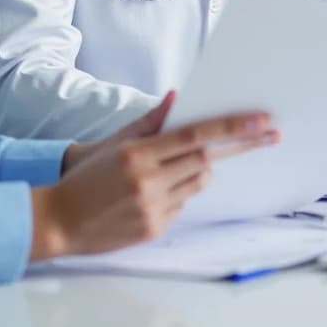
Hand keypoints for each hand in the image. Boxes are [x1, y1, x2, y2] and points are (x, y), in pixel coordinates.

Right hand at [30, 91, 276, 260]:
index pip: (196, 136)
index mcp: (138, 155)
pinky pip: (183, 206)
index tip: (262, 122)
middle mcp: (148, 181)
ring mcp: (153, 207)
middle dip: (237, 147)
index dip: (233, 128)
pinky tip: (155, 195)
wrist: (57, 220)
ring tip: (173, 170)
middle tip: (269, 135)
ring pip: (198, 182)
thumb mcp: (114, 143)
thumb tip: (177, 98)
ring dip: (198, 171)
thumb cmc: (86, 177)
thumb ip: (149, 122)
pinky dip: (179, 195)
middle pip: (205, 160)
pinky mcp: (154, 228)